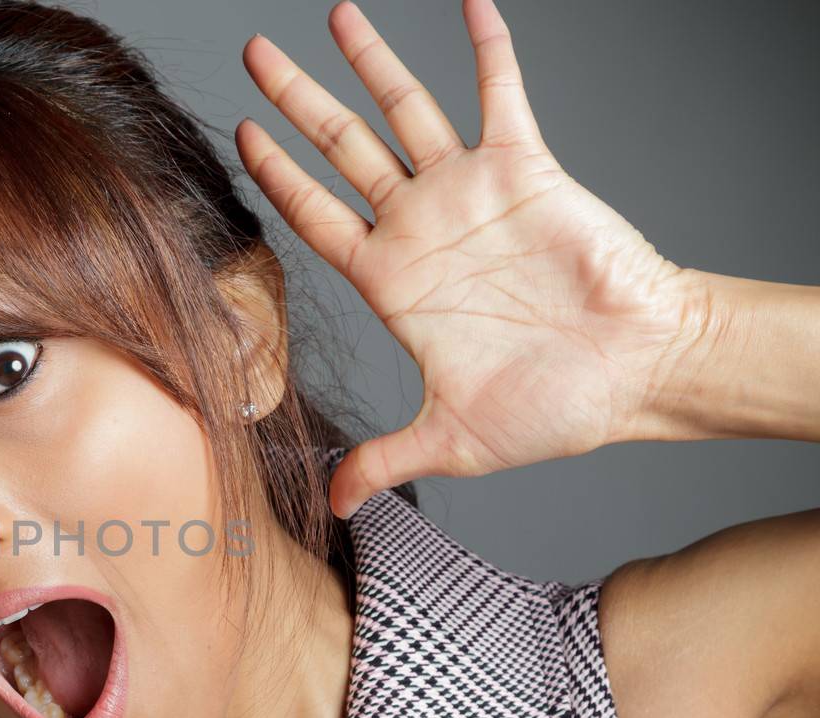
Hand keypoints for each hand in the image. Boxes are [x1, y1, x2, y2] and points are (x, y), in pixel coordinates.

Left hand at [237, 0, 707, 517]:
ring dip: (372, 60)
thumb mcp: (448, 440)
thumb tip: (333, 505)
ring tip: (334, 13)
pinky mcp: (527, 170)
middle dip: (296, 101)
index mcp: (393, 282)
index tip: (241, 135)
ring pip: (407, 109)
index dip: (277, 176)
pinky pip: (502, 94)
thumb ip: (384, 461)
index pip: (315, 217)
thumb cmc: (553, 406)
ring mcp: (470, 194)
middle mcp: (421, 228)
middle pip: (342, 149)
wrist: (637, 373)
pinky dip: (488, 46)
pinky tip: (469, 2)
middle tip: (254, 55)